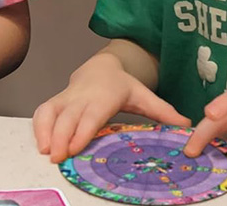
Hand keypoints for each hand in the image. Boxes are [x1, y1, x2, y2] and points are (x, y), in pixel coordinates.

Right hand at [32, 53, 190, 162]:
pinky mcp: (55, 102)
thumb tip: (187, 125)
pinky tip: (41, 145)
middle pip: (67, 117)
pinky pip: (42, 113)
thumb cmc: (122, 86)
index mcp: (104, 97)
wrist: (101, 68)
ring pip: (51, 113)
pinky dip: (39, 128)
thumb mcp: (144, 95)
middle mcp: (82, 97)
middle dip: (61, 137)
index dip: (82, 130)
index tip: (75, 147)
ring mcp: (66, 99)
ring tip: (47, 153)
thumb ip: (163, 111)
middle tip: (58, 158)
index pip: (91, 115)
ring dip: (46, 133)